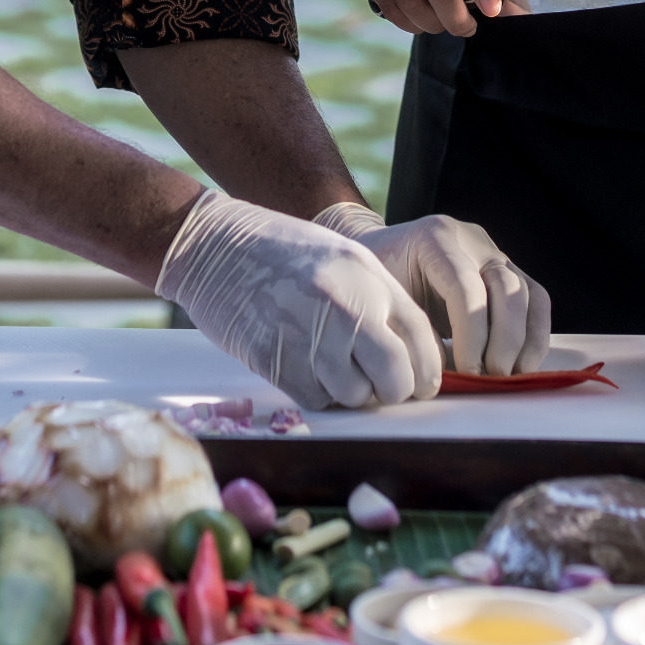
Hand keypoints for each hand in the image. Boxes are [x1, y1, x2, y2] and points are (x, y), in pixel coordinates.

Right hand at [154, 191, 443, 408]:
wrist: (215, 246)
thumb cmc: (282, 251)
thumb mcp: (343, 259)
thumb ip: (378, 300)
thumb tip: (409, 354)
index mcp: (368, 278)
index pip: (421, 339)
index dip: (429, 371)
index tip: (421, 384)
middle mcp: (345, 308)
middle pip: (395, 378)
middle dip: (392, 391)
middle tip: (379, 385)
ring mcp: (310, 336)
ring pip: (355, 396)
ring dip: (351, 392)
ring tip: (333, 366)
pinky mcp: (275, 362)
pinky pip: (315, 399)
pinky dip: (317, 392)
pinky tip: (303, 363)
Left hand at [316, 203, 552, 375]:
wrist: (382, 252)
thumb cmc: (378, 279)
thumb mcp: (384, 298)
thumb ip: (413, 329)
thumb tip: (446, 374)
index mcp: (436, 237)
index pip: (466, 288)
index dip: (472, 336)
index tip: (467, 372)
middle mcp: (473, 240)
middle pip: (506, 289)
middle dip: (503, 341)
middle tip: (490, 378)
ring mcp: (495, 253)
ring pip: (528, 295)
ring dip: (523, 342)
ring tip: (507, 377)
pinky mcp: (509, 272)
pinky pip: (536, 301)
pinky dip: (536, 335)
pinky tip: (522, 365)